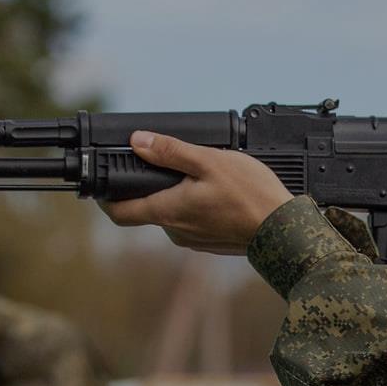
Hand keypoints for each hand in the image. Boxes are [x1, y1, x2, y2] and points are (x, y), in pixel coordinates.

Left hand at [98, 131, 294, 253]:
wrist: (285, 230)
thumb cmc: (250, 196)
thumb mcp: (209, 162)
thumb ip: (170, 152)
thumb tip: (137, 142)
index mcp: (168, 211)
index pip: (120, 213)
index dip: (104, 199)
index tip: (101, 184)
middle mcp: (175, 231)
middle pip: (149, 206)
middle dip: (154, 185)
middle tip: (168, 162)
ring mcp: (193, 240)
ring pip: (174, 213)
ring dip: (180, 194)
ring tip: (204, 176)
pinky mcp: (210, 243)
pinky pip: (193, 221)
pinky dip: (198, 206)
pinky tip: (219, 193)